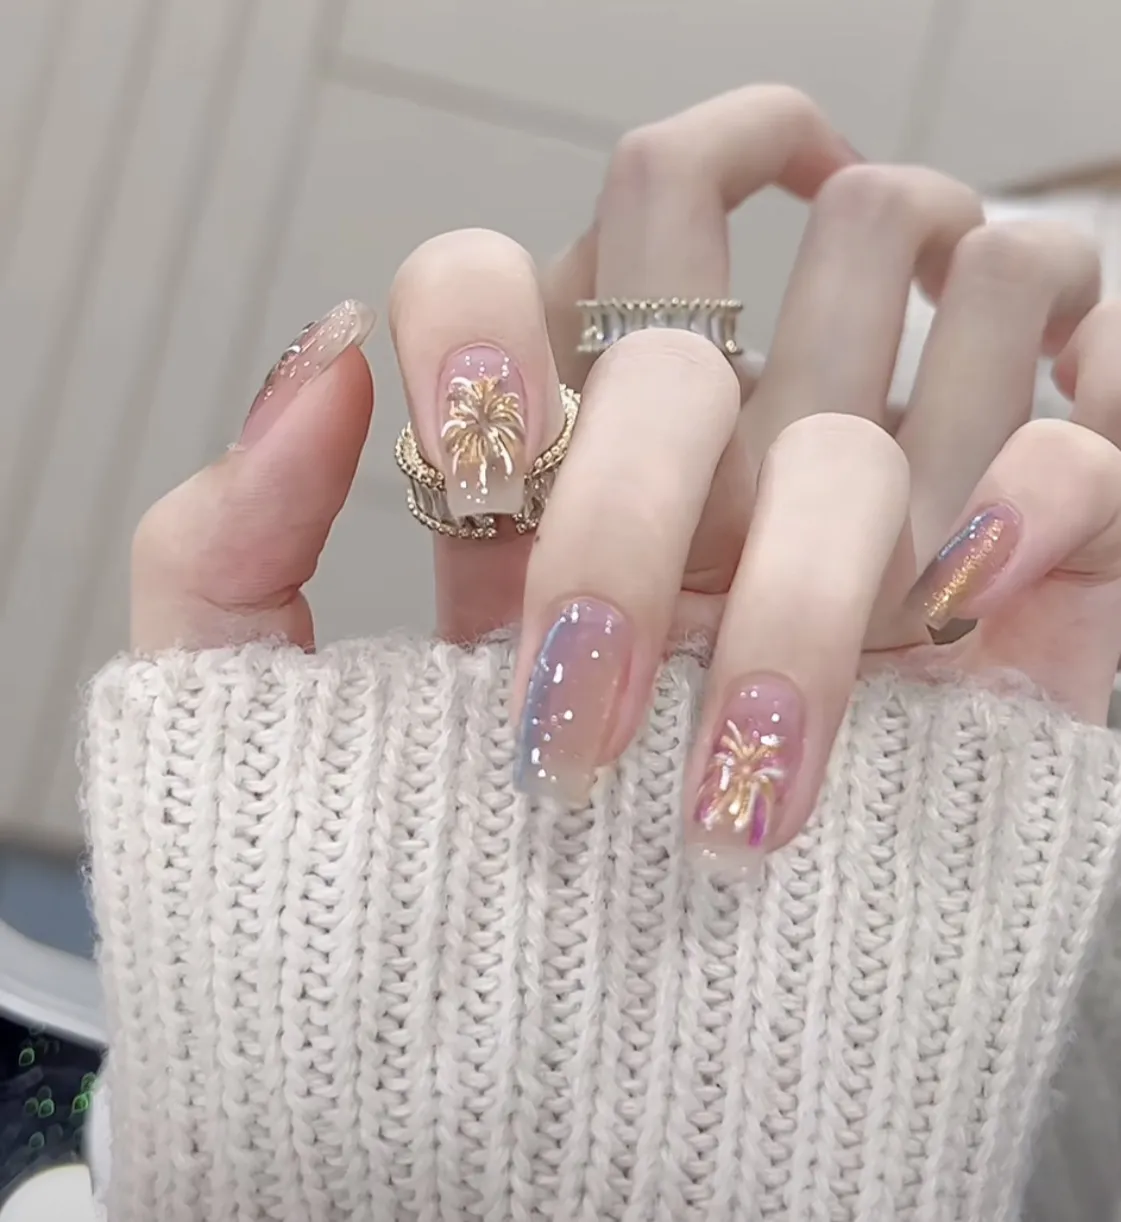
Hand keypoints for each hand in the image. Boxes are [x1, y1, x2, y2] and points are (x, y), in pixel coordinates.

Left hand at [130, 92, 1118, 876]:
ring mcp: (864, 506)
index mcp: (538, 471)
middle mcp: (705, 465)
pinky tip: (967, 617)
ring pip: (876, 391)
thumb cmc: (422, 890)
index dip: (483, 323)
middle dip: (620, 516)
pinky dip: (1044, 501)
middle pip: (684, 332)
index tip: (471, 474)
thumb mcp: (266, 729)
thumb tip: (332, 347)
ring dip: (815, 572)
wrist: (583, 1073)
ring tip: (753, 769)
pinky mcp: (1015, 578)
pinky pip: (1079, 453)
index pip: (509, 270)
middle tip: (576, 724)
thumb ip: (221, 549)